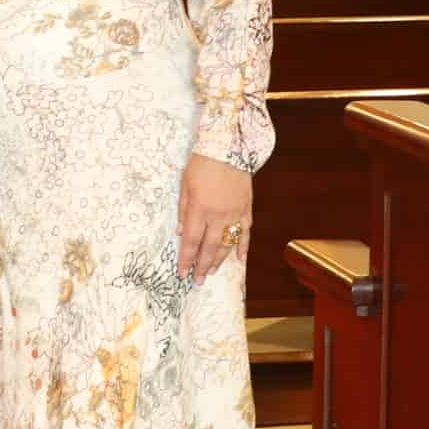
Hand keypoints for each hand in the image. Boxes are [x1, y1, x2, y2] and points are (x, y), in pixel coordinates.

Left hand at [178, 154, 250, 283]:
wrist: (228, 147)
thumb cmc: (201, 164)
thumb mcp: (184, 185)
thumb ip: (183, 210)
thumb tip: (181, 233)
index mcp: (199, 210)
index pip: (192, 241)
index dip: (187, 259)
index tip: (183, 272)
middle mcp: (218, 215)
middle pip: (209, 247)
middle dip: (202, 266)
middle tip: (198, 280)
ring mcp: (235, 213)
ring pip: (228, 243)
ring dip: (219, 260)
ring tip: (212, 271)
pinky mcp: (246, 208)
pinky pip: (246, 231)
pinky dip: (243, 246)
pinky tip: (240, 258)